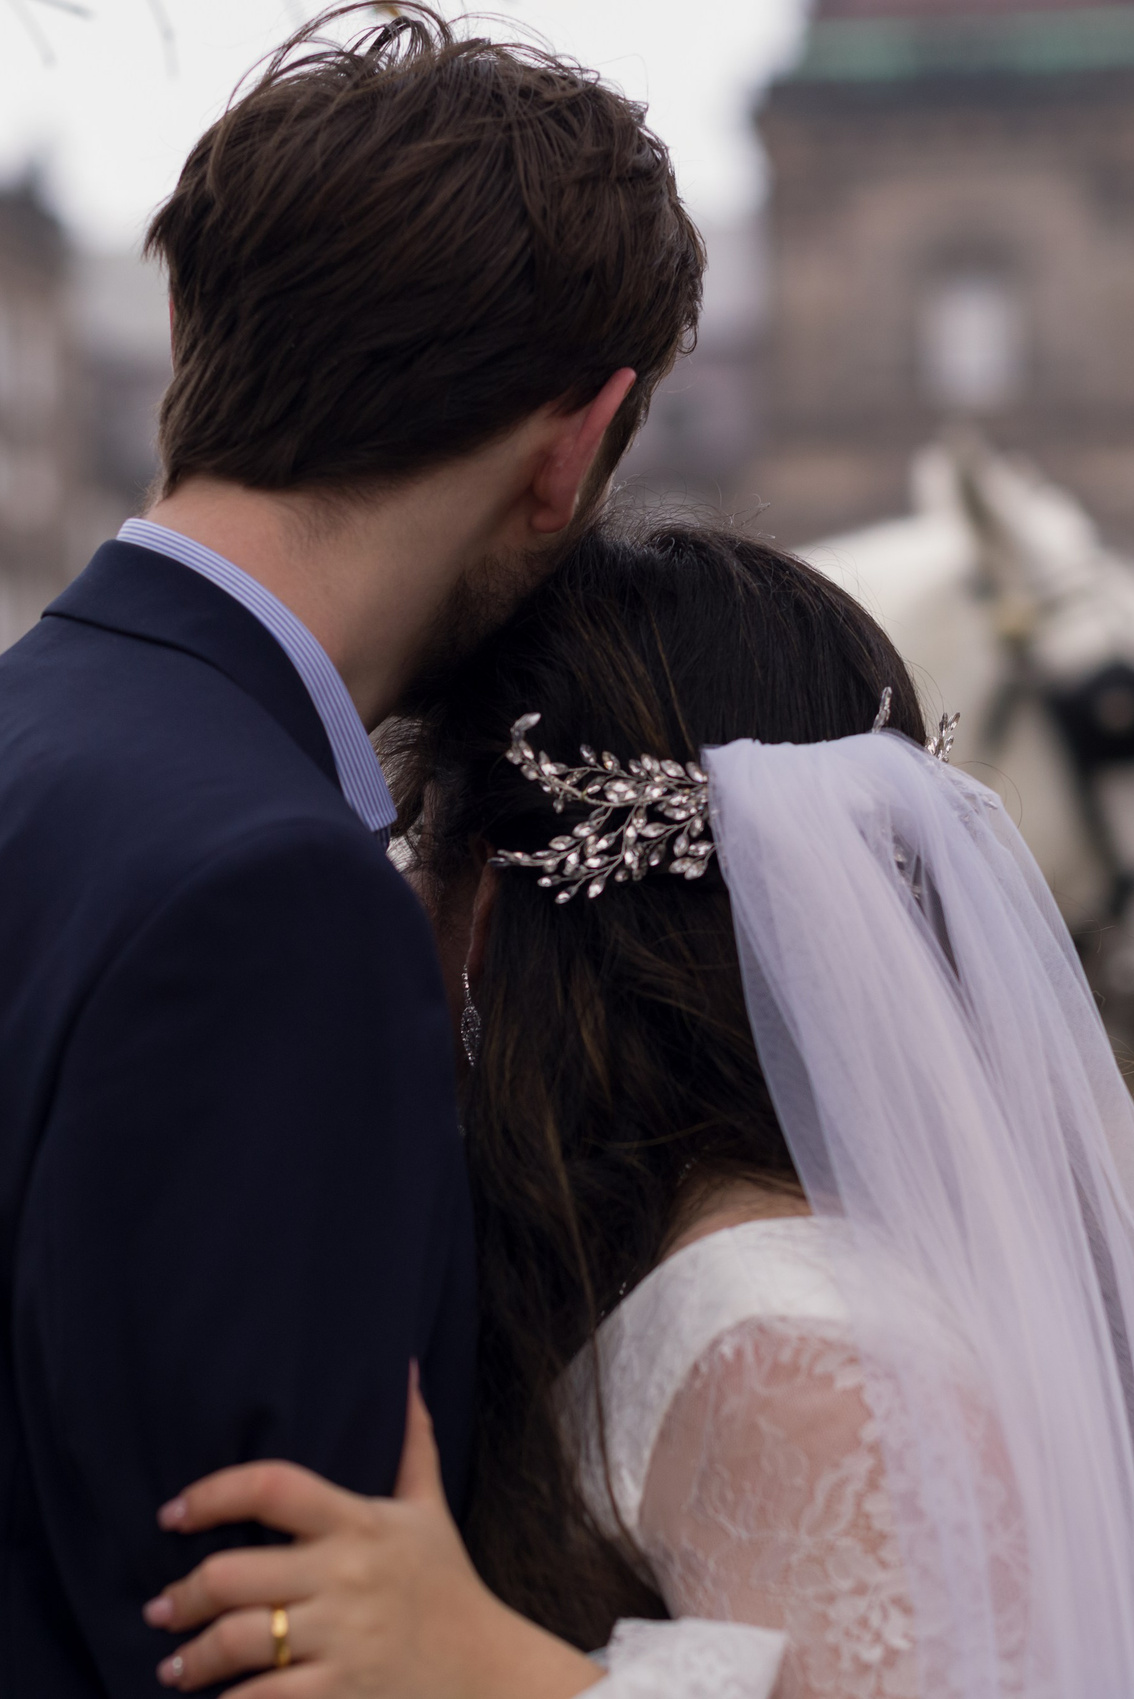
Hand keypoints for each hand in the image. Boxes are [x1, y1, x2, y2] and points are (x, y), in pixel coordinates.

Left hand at [142, 1368, 600, 1698]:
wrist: (489, 1673)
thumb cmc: (449, 1584)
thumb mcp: (430, 1508)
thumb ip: (412, 1441)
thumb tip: (404, 1368)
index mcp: (359, 1522)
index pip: (273, 1486)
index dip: (213, 1493)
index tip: (174, 1512)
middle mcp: (345, 1574)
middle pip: (233, 1574)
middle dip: (183, 1594)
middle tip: (162, 1607)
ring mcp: (341, 1637)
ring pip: (237, 1641)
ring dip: (192, 1657)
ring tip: (174, 1663)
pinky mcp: (339, 1692)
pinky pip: (261, 1698)